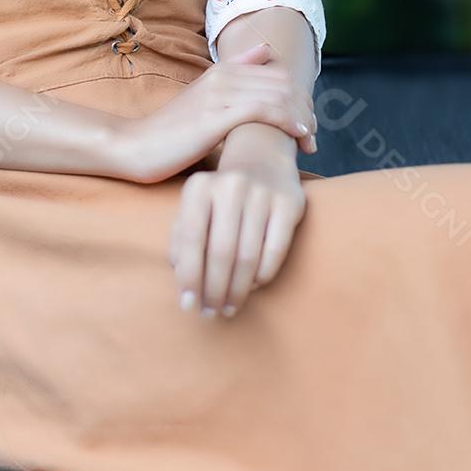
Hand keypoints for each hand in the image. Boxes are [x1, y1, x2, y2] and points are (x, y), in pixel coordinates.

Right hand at [123, 41, 316, 184]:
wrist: (134, 147)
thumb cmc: (171, 133)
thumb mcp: (204, 102)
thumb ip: (235, 82)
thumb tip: (265, 53)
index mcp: (223, 70)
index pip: (278, 73)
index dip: (299, 97)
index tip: (305, 125)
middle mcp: (223, 76)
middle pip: (284, 82)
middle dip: (305, 108)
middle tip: (312, 137)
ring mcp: (219, 94)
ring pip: (279, 94)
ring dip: (302, 117)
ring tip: (309, 141)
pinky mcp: (215, 116)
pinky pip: (264, 110)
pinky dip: (288, 122)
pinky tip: (298, 136)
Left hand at [168, 150, 305, 317]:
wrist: (262, 158)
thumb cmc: (220, 196)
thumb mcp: (194, 207)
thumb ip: (180, 239)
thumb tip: (182, 279)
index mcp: (200, 186)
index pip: (190, 239)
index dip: (188, 277)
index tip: (187, 305)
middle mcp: (231, 185)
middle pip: (220, 252)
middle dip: (214, 290)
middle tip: (211, 312)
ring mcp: (263, 192)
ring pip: (248, 257)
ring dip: (237, 290)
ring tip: (230, 307)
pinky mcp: (290, 203)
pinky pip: (276, 252)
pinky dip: (262, 276)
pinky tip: (252, 286)